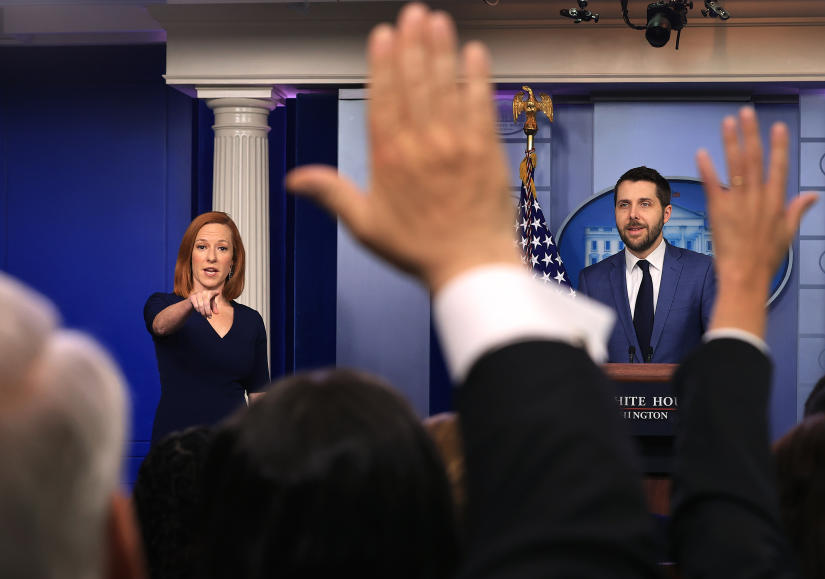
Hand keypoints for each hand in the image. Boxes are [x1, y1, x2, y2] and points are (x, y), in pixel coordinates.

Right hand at [189, 289, 219, 317]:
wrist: (193, 301)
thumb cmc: (204, 303)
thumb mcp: (210, 305)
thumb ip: (214, 308)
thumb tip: (217, 313)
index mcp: (210, 292)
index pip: (214, 292)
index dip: (216, 292)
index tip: (218, 293)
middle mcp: (204, 292)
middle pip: (207, 303)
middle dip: (208, 312)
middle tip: (210, 317)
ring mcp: (198, 294)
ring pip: (201, 305)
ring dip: (203, 312)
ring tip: (205, 316)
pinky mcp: (192, 297)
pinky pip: (196, 306)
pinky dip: (198, 310)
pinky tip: (199, 312)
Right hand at [285, 3, 517, 292]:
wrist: (469, 266)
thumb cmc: (420, 250)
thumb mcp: (365, 225)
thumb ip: (331, 194)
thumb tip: (296, 181)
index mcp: (390, 159)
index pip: (384, 99)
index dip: (384, 64)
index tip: (384, 35)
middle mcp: (422, 145)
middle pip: (415, 84)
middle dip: (413, 45)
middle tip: (413, 13)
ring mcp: (457, 145)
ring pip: (446, 88)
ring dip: (442, 51)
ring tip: (437, 21)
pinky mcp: (486, 150)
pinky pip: (481, 105)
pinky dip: (478, 78)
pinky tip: (475, 53)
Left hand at [696, 107, 818, 336]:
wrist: (745, 277)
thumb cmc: (766, 258)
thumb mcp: (787, 233)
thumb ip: (798, 210)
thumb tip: (813, 195)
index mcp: (776, 202)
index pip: (779, 167)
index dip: (778, 146)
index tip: (776, 126)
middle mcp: (758, 198)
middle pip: (755, 159)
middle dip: (751, 134)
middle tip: (746, 112)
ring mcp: (738, 203)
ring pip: (735, 166)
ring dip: (730, 142)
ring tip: (727, 122)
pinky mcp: (719, 211)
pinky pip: (712, 185)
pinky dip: (707, 168)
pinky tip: (701, 152)